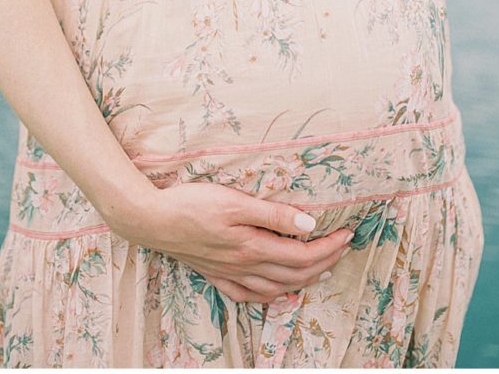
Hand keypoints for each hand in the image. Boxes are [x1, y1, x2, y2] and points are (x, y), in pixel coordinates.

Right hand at [123, 181, 353, 303]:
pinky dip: (269, 296)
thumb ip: (272, 214)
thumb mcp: (235, 201)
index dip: (328, 246)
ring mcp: (229, 273)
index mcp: (252, 246)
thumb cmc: (192, 203)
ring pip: (275, 288)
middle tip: (342, 248)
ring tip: (322, 270)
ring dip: (303, 281)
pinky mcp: (215, 274)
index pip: (302, 254)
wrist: (151, 219)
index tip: (347, 233)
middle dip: (324, 262)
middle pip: (294, 273)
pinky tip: (276, 292)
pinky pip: (248, 295)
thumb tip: (309, 223)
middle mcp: (244, 265)